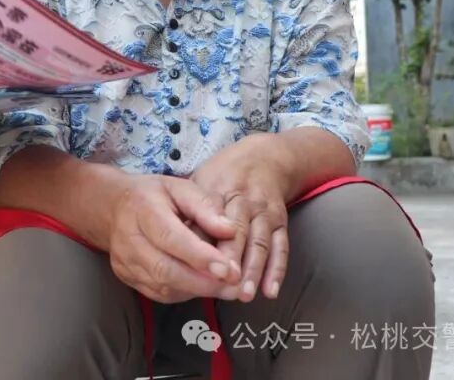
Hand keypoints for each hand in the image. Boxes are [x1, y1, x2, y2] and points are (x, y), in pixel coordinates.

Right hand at [108, 174, 241, 303]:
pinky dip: (183, 293)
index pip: (171, 237)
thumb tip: (229, 231)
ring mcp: (124, 261)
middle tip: (234, 287)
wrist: (112, 206)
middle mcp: (129, 238)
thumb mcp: (180, 187)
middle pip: (165, 269)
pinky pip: (157, 292)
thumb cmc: (154, 195)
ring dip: (197, 291)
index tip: (228, 270)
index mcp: (144, 209)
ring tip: (225, 289)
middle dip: (203, 282)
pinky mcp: (126, 276)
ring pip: (162, 286)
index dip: (200, 257)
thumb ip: (205, 207)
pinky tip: (201, 286)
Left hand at [190, 135, 291, 302]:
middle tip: (223, 286)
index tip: (200, 266)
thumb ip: (189, 212)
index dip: (206, 243)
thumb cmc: (222, 177)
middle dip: (232, 259)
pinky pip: (282, 247)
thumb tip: (171, 243)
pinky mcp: (281, 221)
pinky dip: (277, 270)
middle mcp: (244, 200)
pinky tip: (270, 291)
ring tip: (243, 294)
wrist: (264, 158)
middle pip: (238, 231)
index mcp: (218, 190)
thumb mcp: (200, 182)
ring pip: (260, 242)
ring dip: (254, 270)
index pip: (210, 218)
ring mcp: (265, 211)